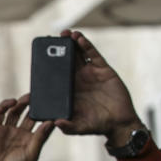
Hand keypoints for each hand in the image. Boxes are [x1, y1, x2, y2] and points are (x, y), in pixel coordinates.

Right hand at [0, 94, 53, 160]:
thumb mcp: (31, 154)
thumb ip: (40, 138)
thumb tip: (51, 122)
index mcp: (30, 140)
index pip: (40, 123)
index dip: (46, 114)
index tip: (53, 105)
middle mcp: (19, 133)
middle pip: (28, 114)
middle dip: (34, 105)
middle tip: (40, 96)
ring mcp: (7, 130)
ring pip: (15, 111)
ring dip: (21, 103)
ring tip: (28, 97)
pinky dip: (5, 105)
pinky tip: (13, 102)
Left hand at [55, 30, 143, 146]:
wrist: (119, 122)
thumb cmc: (97, 125)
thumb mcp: (79, 127)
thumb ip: (68, 126)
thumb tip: (56, 123)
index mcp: (68, 91)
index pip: (55, 75)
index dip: (49, 65)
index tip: (40, 56)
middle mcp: (77, 80)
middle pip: (65, 61)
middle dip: (58, 49)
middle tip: (51, 38)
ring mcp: (90, 73)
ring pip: (78, 54)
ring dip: (71, 43)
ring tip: (65, 34)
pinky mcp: (103, 70)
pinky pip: (93, 55)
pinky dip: (86, 45)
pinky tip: (79, 38)